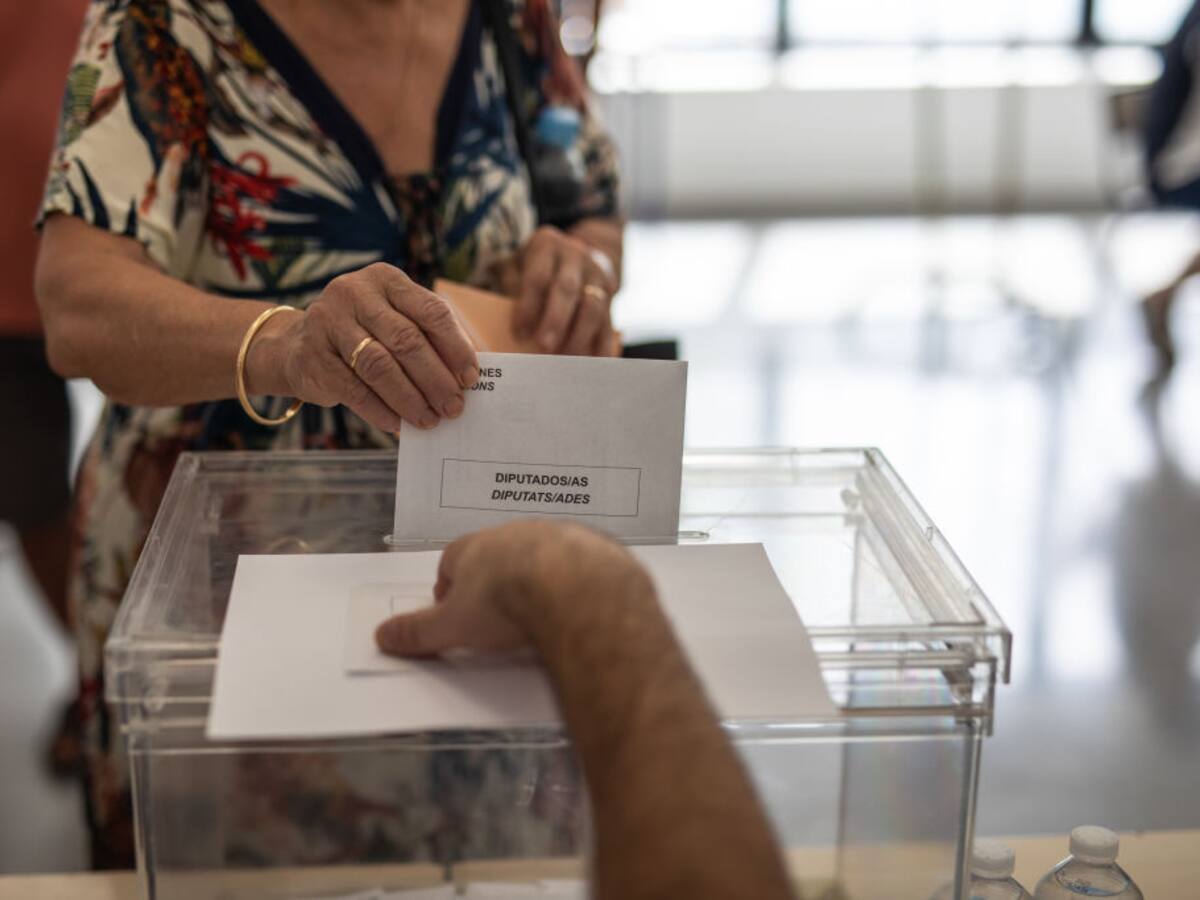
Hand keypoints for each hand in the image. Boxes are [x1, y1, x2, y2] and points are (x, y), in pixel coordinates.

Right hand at [249, 263, 478, 432]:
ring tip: (429, 420)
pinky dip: (380, 410)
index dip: (455, 348)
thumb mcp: (394, 321)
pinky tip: (398, 424)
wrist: (299, 345)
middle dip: (436, 379)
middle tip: (454, 407)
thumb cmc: (364, 335)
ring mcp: (328, 321)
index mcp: (386, 280)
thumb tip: (467, 378)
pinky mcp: (312, 355)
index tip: (471, 379)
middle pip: (406, 340)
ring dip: (410, 399)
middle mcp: (355, 293)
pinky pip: (353, 389)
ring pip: (379, 366)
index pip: (431, 311)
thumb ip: (428, 339)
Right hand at [375, 521, 643, 657]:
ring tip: (538, 612)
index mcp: (476, 546)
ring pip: (543, 555)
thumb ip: (418, 631)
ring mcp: (559, 537)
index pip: (453, 560)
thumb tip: (384, 636)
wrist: (576, 589)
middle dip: (496, 580)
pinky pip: (584, 564)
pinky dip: (577, 583)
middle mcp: (518, 534)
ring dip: (539, 578)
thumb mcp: (452, 625)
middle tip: (496, 615)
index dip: (451, 586)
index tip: (452, 610)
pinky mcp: (595, 551)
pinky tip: (577, 608)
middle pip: (499, 555)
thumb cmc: (508, 601)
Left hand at [506, 226, 617, 356]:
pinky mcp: (610, 294)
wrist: (573, 252)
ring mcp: (596, 274)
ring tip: (566, 358)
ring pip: (593, 306)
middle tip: (544, 347)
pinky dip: (602, 344)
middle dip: (556, 321)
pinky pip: (609, 321)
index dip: (528, 306)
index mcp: (546, 244)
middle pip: (567, 289)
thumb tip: (505, 313)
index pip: (538, 277)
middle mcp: (575, 255)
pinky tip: (594, 362)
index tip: (519, 333)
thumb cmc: (533, 265)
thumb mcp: (516, 263)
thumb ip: (510, 283)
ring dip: (579, 334)